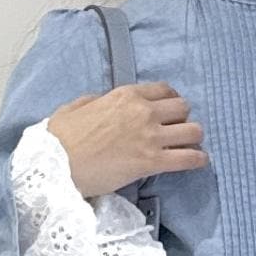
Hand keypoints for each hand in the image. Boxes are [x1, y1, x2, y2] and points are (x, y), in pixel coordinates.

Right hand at [47, 83, 208, 197]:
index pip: (165, 90)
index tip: (170, 112)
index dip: (171, 102)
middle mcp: (143, 111)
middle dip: (182, 119)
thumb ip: (96, 101)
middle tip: (176, 131)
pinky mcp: (153, 162)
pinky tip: (199, 162)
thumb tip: (104, 103)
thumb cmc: (60, 138)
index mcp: (126, 95)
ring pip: (193, 131)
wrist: (56, 165)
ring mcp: (151, 136)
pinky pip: (189, 158)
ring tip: (188, 147)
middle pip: (184, 108)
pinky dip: (198, 160)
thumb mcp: (76, 107)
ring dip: (193, 139)